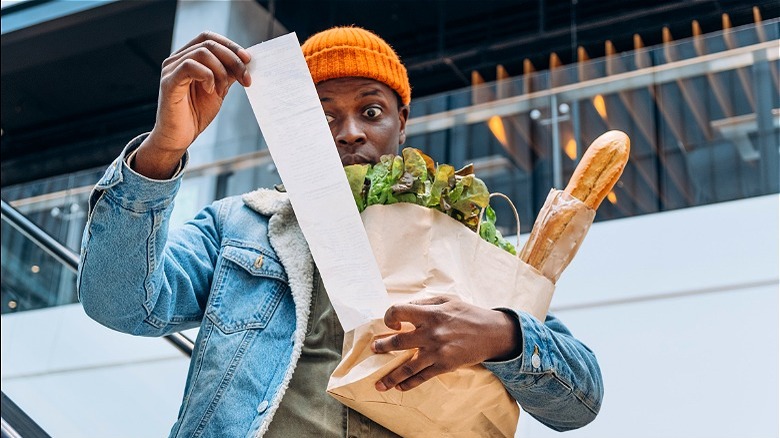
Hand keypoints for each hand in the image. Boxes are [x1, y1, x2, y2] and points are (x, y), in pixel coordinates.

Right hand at [135, 31, 252, 178]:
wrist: (179, 137)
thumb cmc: (196, 114)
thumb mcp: (219, 90)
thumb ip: (228, 74)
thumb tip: (246, 62)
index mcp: (188, 58)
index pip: (209, 38)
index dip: (230, 45)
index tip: (248, 60)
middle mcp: (176, 59)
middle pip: (208, 44)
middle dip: (233, 60)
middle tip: (246, 79)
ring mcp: (171, 69)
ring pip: (202, 53)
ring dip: (221, 71)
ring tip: (223, 91)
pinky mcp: (168, 82)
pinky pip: (189, 66)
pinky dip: (207, 76)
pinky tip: (211, 91)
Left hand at [371, 296, 520, 391]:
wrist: (492, 333)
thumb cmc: (468, 314)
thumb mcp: (446, 300)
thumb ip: (424, 303)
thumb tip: (404, 311)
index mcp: (430, 313)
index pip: (398, 311)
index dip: (389, 317)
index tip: (392, 324)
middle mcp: (431, 332)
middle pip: (397, 342)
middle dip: (382, 347)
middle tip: (375, 349)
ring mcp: (437, 351)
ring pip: (407, 366)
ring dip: (390, 376)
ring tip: (379, 383)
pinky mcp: (445, 365)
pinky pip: (422, 377)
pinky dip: (409, 383)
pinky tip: (400, 387)